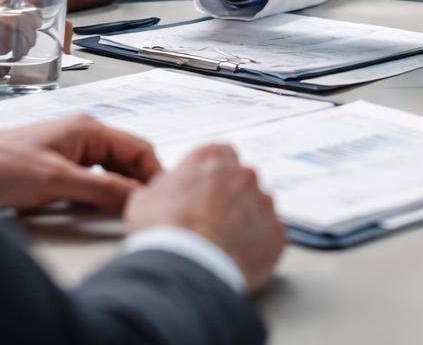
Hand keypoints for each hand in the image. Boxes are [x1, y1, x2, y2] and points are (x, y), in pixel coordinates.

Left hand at [0, 114, 160, 211]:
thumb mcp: (57, 180)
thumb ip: (102, 188)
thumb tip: (139, 197)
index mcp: (88, 128)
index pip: (139, 148)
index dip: (155, 174)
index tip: (164, 199)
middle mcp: (83, 135)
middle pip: (128, 160)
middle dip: (140, 183)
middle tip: (149, 211)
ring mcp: (70, 151)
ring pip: (111, 171)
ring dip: (121, 190)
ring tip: (130, 213)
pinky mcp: (58, 167)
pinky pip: (92, 179)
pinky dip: (102, 194)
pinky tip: (101, 210)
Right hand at [125, 143, 285, 292]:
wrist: (184, 267)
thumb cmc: (163, 231)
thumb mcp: (145, 198)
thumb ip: (166, 187)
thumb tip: (169, 192)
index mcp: (212, 158)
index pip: (221, 156)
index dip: (212, 178)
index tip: (205, 194)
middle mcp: (243, 174)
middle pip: (242, 182)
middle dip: (231, 199)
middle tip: (212, 223)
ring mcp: (264, 203)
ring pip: (259, 208)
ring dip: (246, 222)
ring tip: (222, 246)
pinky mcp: (277, 232)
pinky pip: (270, 236)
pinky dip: (258, 246)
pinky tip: (236, 259)